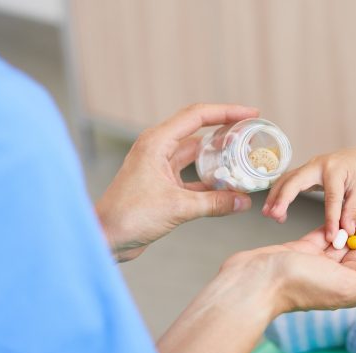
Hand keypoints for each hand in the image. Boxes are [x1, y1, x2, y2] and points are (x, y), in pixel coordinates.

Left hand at [96, 103, 258, 261]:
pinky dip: (210, 180)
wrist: (104, 238)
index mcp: (157, 142)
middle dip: (226, 131)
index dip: (227, 111)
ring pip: (197, 155)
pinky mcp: (162, 185)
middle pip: (199, 131)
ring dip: (219, 157)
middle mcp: (158, 149)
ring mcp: (159, 166)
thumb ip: (214, 203)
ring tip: (243, 158)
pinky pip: (192, 176)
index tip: (251, 114)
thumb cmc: (128, 216)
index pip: (197, 116)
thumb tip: (243, 202)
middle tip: (251, 134)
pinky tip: (228, 187)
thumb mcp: (177, 207)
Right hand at [221, 212, 355, 314]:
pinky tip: (345, 216)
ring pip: (347, 243)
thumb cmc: (298, 284)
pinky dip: (336, 226)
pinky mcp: (302, 253)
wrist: (254, 283)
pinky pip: (324, 236)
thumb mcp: (346, 286)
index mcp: (352, 285)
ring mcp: (319, 265)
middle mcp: (338, 276)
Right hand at [262, 145, 355, 241]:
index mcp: (336, 170)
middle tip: (274, 215)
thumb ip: (352, 210)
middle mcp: (318, 165)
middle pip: (295, 181)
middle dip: (283, 198)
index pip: (331, 198)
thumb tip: (346, 231)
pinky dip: (279, 194)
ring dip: (275, 196)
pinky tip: (274, 209)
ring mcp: (309, 166)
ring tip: (269, 214)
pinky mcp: (305, 171)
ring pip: (286, 179)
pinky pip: (288, 181)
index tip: (330, 237)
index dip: (330, 219)